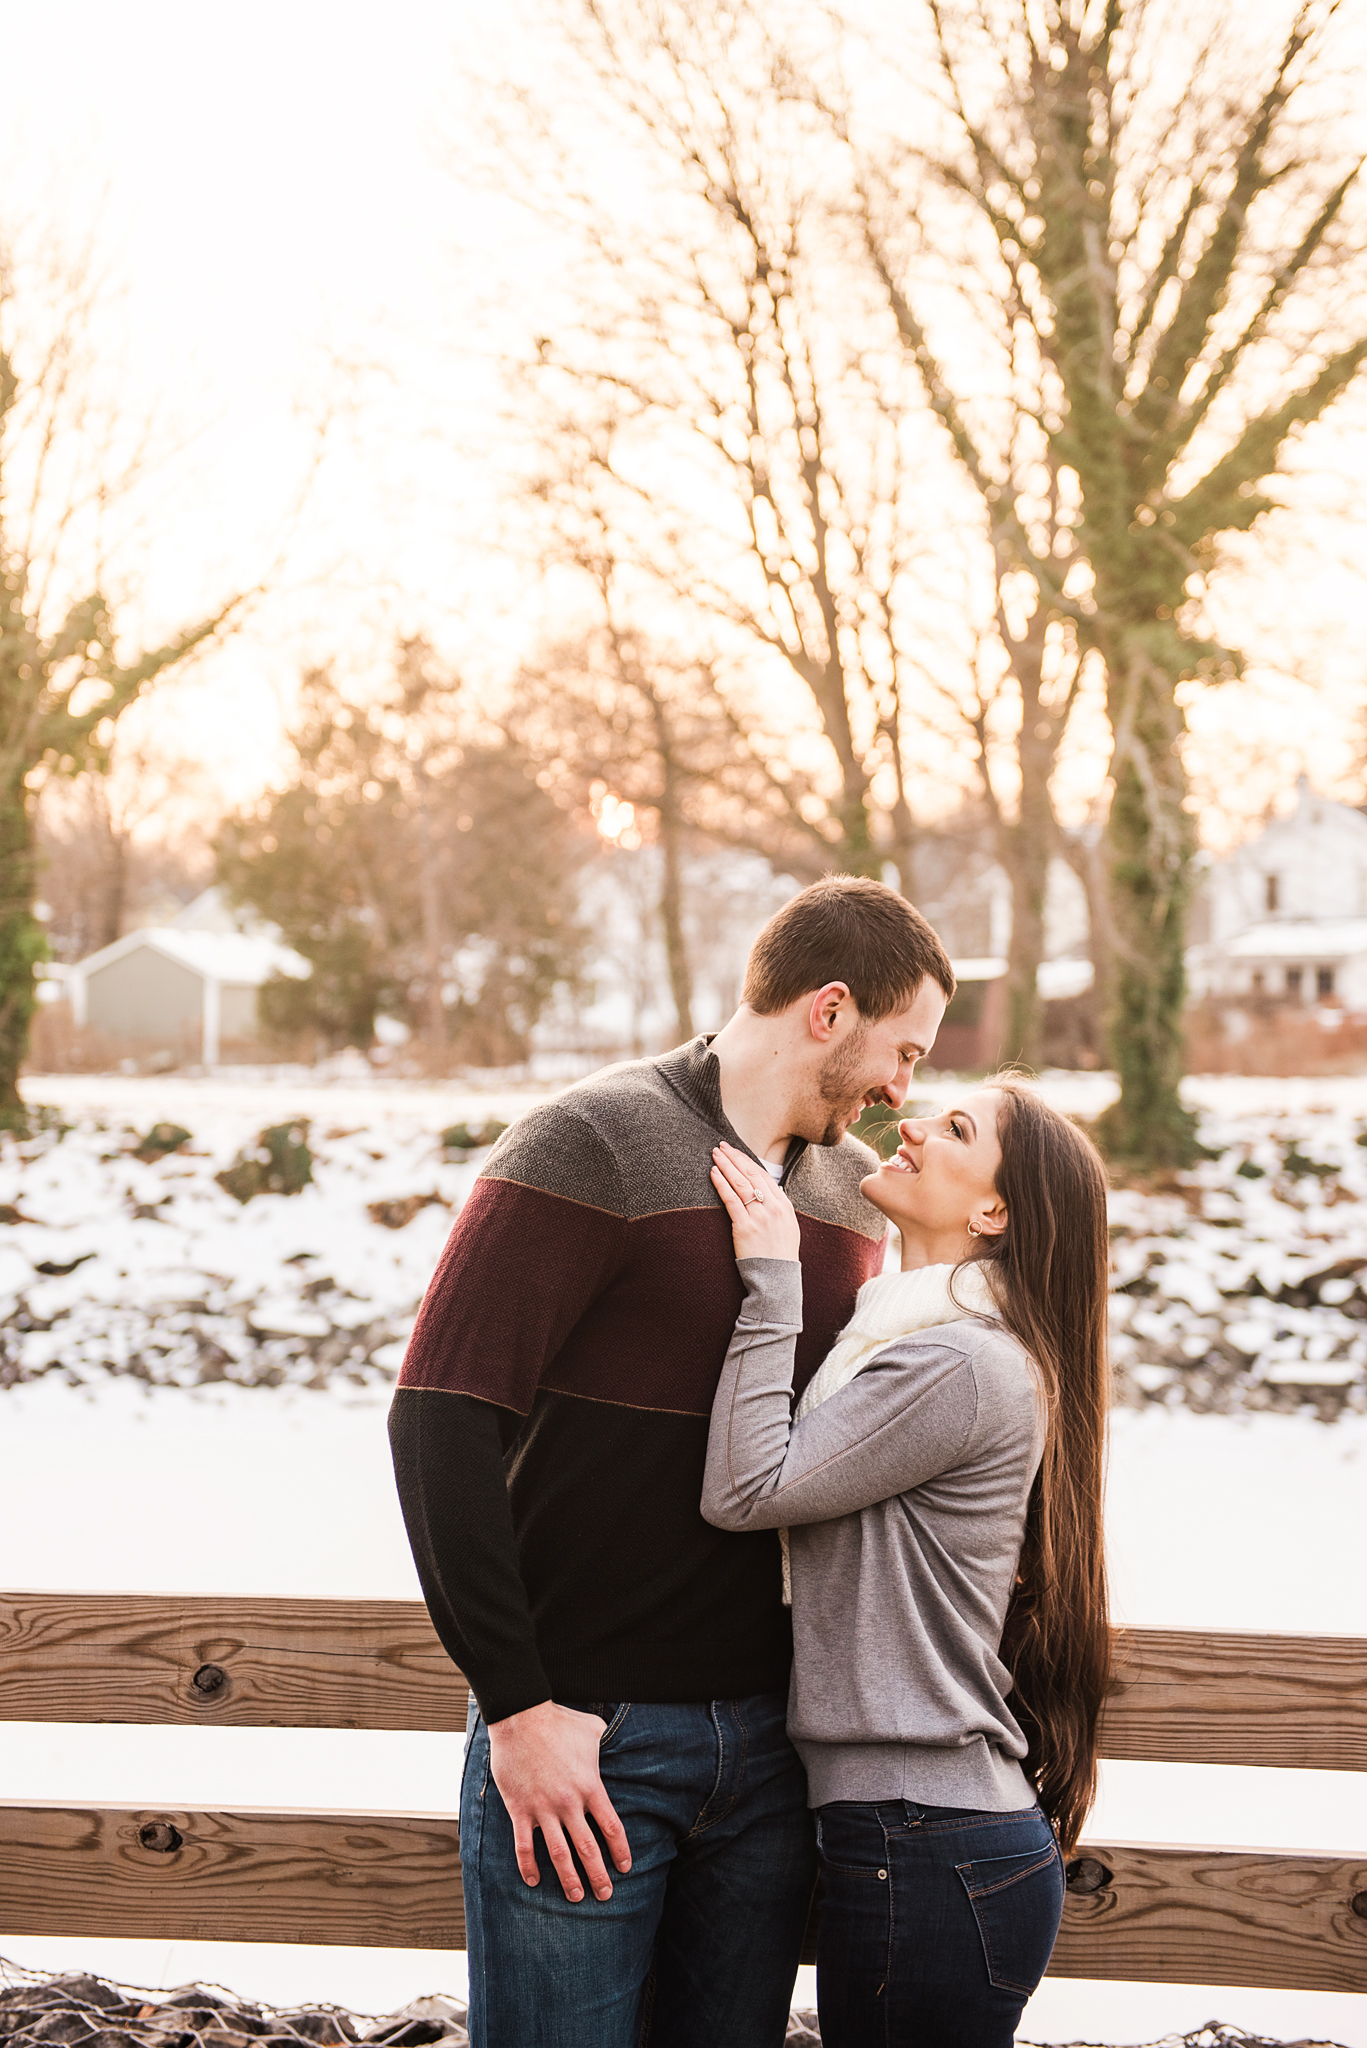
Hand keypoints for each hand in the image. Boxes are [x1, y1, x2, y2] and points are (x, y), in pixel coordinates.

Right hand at [486, 1699, 631, 1901]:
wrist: (521, 1717)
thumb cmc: (559, 1721)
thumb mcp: (592, 1730)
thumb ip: (606, 1744)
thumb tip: (617, 1742)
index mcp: (590, 1786)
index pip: (611, 1827)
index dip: (619, 1851)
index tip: (625, 1868)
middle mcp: (569, 1803)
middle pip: (588, 1848)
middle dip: (599, 1875)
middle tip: (605, 1895)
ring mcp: (543, 1808)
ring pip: (559, 1853)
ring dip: (569, 1879)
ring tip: (577, 1897)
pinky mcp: (520, 1809)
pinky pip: (524, 1846)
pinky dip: (528, 1866)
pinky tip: (533, 1881)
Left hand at [710, 1142, 801, 1260]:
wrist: (777, 1278)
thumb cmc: (779, 1254)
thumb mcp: (787, 1227)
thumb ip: (778, 1207)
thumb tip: (768, 1191)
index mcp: (784, 1205)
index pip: (763, 1174)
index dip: (747, 1160)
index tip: (735, 1151)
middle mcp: (774, 1207)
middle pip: (751, 1174)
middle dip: (734, 1157)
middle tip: (721, 1146)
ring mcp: (760, 1217)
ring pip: (740, 1183)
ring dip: (726, 1166)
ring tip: (715, 1155)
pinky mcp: (745, 1227)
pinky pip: (731, 1200)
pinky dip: (722, 1184)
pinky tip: (714, 1173)